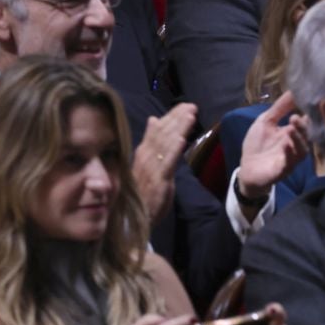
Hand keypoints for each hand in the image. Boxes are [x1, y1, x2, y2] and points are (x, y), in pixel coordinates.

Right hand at [132, 103, 195, 222]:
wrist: (132, 218)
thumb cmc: (141, 191)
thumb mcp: (146, 163)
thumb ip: (151, 142)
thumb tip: (153, 120)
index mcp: (143, 152)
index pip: (157, 129)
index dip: (171, 116)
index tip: (184, 106)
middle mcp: (146, 156)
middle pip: (163, 132)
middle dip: (177, 118)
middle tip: (192, 106)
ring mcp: (152, 167)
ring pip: (166, 143)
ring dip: (179, 128)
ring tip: (190, 115)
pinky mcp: (158, 180)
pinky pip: (167, 163)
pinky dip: (174, 150)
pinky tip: (182, 139)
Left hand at [234, 91, 309, 204]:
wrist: (247, 168)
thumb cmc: (257, 144)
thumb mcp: (266, 121)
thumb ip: (279, 108)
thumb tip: (293, 90)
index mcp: (293, 132)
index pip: (307, 121)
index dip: (310, 113)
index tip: (310, 102)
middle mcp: (296, 144)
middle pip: (306, 135)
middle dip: (303, 126)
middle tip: (296, 117)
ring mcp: (291, 158)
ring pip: (301, 149)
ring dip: (298, 139)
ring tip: (292, 127)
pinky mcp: (283, 170)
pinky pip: (290, 163)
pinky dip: (289, 154)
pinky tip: (286, 145)